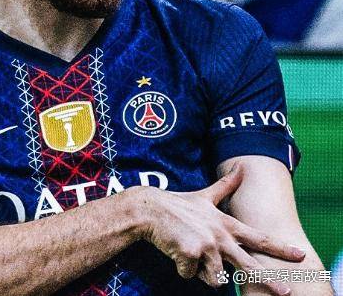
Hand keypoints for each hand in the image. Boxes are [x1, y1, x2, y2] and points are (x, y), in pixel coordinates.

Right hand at [141, 166, 304, 294]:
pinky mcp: (190, 255)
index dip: (279, 247)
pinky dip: (183, 268)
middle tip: (287, 292)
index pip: (257, 237)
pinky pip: (190, 275)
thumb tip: (240, 168)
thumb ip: (225, 186)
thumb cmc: (178, 204)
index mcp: (224, 224)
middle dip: (269, 280)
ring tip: (190, 252)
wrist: (151, 209)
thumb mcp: (205, 195)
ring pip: (215, 278)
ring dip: (202, 271)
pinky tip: (176, 251)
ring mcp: (205, 246)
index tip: (299, 255)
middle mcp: (219, 236)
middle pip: (248, 265)